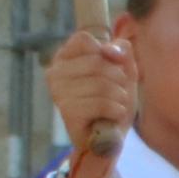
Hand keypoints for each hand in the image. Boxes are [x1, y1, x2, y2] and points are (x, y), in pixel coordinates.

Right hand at [43, 29, 137, 166]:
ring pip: (101, 84)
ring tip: (118, 105)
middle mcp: (55, 73)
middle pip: (96, 61)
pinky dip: (117, 110)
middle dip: (119, 77)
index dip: (107, 50)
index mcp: (65, 58)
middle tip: (120, 91)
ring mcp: (58, 93)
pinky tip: (115, 115)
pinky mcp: (67, 112)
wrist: (109, 138)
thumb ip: (121, 53)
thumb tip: (111, 49)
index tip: (116, 65)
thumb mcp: (123, 72)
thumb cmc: (114, 101)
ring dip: (120, 96)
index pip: (83, 39)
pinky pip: (100, 103)